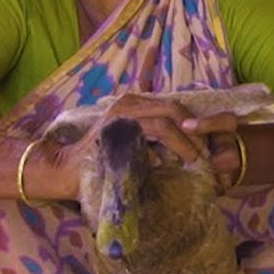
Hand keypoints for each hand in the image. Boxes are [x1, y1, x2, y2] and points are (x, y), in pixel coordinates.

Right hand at [46, 94, 240, 199]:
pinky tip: (187, 158)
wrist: (64, 171)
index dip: (194, 125)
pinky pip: (157, 128)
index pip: (171, 107)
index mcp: (132, 105)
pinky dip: (177, 142)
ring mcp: (122, 111)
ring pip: (169, 116)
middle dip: (197, 130)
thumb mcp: (130, 147)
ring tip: (201, 158)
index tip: (206, 145)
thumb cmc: (98, 165)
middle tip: (209, 153)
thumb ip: (152, 142)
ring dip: (190, 138)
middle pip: (175, 108)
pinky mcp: (119, 125)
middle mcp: (128, 102)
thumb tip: (188, 151)